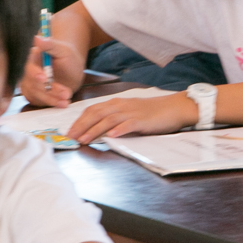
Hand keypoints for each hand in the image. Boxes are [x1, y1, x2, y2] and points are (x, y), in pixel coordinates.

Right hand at [19, 35, 84, 107]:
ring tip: (67, 98)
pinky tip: (62, 103)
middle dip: (50, 89)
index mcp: (31, 57)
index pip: (28, 67)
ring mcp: (29, 83)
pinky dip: (51, 103)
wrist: (72, 72)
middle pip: (32, 83)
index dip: (34, 74)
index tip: (44, 78)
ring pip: (37, 94)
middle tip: (66, 92)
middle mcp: (27, 71)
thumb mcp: (63, 49)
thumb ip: (50, 44)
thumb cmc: (68, 58)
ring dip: (52, 98)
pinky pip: (39, 101)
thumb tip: (37, 38)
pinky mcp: (34, 94)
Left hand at [66, 93, 197, 143]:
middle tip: (71, 137)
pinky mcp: (142, 120)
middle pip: (96, 114)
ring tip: (85, 139)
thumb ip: (114, 118)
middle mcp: (121, 106)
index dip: (79, 120)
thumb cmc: (151, 112)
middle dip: (82, 126)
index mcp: (116, 103)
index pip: (92, 110)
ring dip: (95, 130)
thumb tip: (98, 129)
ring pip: (108, 119)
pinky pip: (128, 124)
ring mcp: (131, 112)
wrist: (173, 107)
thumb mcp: (129, 112)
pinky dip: (119, 129)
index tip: (69, 131)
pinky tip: (111, 136)